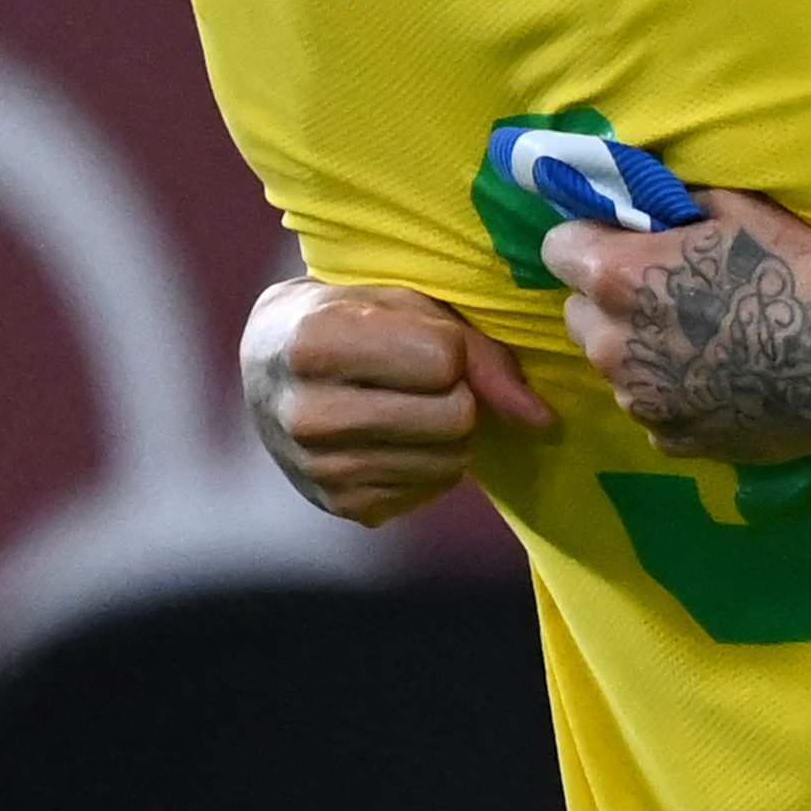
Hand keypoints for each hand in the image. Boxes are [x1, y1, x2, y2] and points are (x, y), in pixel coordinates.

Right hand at [239, 278, 551, 526]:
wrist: (269, 363)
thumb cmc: (347, 314)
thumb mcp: (402, 303)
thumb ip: (475, 350)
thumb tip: (541, 418)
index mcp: (313, 345)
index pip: (442, 360)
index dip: (447, 345)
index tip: (416, 335)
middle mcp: (308, 416)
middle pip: (454, 418)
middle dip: (456, 394)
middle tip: (421, 377)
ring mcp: (321, 471)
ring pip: (451, 460)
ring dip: (448, 431)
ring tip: (406, 403)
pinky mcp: (342, 507)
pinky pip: (433, 488)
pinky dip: (428, 461)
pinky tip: (392, 436)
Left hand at [540, 189, 810, 465]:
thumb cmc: (796, 271)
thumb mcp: (734, 209)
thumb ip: (668, 204)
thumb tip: (635, 199)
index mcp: (618, 278)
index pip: (557, 249)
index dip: (588, 241)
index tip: (623, 243)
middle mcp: (612, 345)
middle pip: (578, 313)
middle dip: (608, 301)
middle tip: (665, 294)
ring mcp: (639, 400)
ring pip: (612, 365)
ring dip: (637, 350)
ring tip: (699, 341)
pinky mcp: (669, 440)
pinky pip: (649, 406)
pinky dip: (671, 393)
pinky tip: (719, 380)